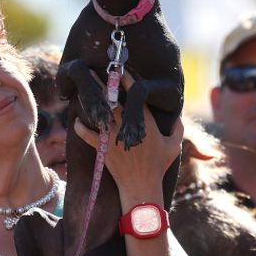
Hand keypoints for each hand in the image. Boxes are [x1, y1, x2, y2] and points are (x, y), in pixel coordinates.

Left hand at [74, 70, 182, 209]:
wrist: (141, 187)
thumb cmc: (158, 167)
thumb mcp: (174, 146)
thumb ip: (178, 128)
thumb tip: (179, 116)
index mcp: (145, 122)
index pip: (135, 96)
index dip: (126, 80)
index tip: (119, 68)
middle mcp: (128, 126)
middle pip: (113, 100)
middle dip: (102, 84)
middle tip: (92, 71)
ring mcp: (114, 137)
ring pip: (100, 113)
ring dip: (90, 101)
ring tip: (81, 89)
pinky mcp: (103, 149)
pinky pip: (87, 135)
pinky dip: (80, 127)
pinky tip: (76, 120)